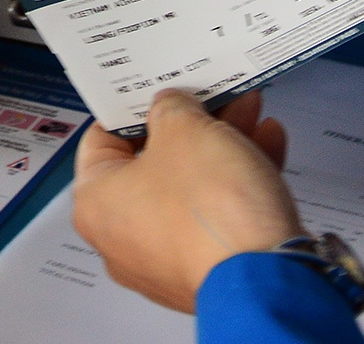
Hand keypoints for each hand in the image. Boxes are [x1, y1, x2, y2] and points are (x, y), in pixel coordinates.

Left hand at [74, 90, 301, 313]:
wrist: (263, 275)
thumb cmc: (209, 208)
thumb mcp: (184, 128)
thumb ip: (171, 106)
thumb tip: (171, 107)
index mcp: (97, 203)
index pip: (102, 139)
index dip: (134, 106)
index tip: (158, 87)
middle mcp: (122, 238)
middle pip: (154, 161)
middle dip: (192, 123)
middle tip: (213, 97)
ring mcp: (165, 257)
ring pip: (191, 185)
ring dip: (221, 145)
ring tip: (249, 112)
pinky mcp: (205, 267)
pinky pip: (215, 213)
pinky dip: (237, 179)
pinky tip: (266, 144)